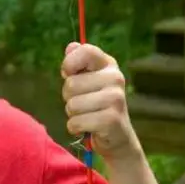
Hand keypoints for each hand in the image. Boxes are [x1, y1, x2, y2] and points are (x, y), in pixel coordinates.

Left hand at [60, 42, 140, 160]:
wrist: (116, 137)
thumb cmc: (95, 105)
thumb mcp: (86, 82)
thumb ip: (77, 64)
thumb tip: (71, 47)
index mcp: (108, 65)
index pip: (86, 51)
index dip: (69, 63)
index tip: (68, 74)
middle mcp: (115, 78)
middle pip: (71, 84)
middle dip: (69, 97)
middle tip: (83, 104)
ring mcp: (116, 99)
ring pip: (72, 105)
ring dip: (73, 115)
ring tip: (87, 115)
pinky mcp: (111, 120)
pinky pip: (75, 122)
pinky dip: (75, 128)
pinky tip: (89, 128)